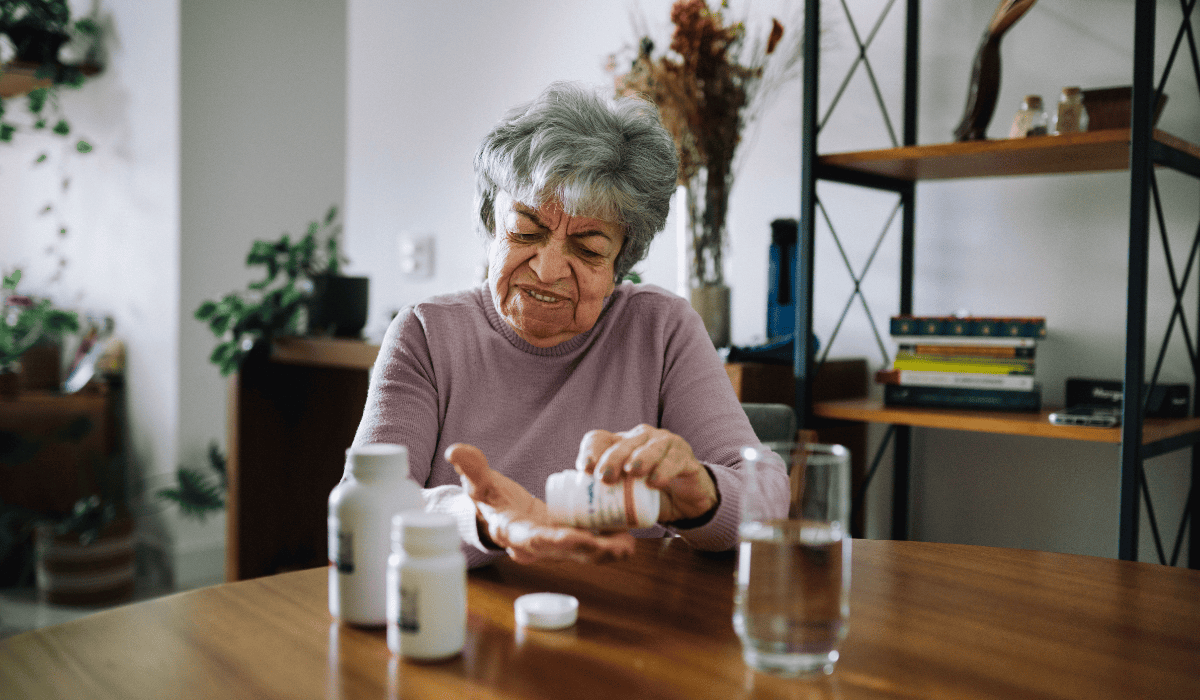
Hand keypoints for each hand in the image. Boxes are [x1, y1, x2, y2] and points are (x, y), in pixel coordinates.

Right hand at [445, 443, 635, 564]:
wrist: (499, 514)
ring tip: (631, 543)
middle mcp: (538, 547)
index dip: (558, 541)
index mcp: (516, 534)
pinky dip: (608, 541)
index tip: (580, 539)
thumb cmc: (490, 499)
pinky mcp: (567, 540)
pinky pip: (590, 543)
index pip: (537, 541)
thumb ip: (471, 468)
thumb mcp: (479, 484)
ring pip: (583, 553)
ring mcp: (554, 547)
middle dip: (595, 552)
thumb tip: (456, 450)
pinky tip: (629, 533)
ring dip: (607, 551)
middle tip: (621, 547)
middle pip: (568, 553)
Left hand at [576, 425, 717, 523]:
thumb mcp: (625, 500)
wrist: (686, 503)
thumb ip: (607, 506)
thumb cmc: (649, 497)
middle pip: (623, 442)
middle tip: (606, 478)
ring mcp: (665, 444)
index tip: (585, 470)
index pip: (599, 439)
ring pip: (650, 445)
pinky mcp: (684, 457)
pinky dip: (664, 469)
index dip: (590, 451)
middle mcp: (641, 438)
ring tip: (632, 472)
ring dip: (640, 458)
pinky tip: (655, 482)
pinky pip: (674, 459)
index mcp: (621, 445)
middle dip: (612, 458)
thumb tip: (582, 526)